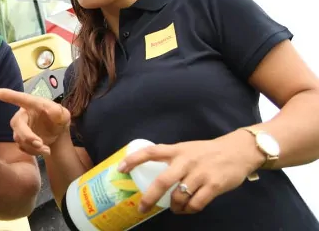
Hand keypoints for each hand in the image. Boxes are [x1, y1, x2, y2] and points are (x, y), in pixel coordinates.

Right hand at [0, 88, 70, 155]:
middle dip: (27, 135)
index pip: (21, 99)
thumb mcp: (63, 115)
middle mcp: (23, 115)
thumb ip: (59, 113)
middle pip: (17, 123)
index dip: (10, 96)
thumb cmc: (58, 119)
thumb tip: (53, 110)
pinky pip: (23, 147)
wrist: (57, 135)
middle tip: (39, 143)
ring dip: (34, 147)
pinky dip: (34, 151)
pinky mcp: (20, 140)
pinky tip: (45, 150)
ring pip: (20, 138)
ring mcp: (20, 128)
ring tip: (47, 149)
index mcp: (34, 104)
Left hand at [118, 130, 265, 214]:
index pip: (151, 152)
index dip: (134, 159)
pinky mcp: (214, 186)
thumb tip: (151, 172)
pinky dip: (188, 210)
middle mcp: (187, 161)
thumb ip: (172, 158)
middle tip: (142, 207)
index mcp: (177, 150)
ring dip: (173, 206)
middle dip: (149, 197)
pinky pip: (196, 204)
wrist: (239, 151)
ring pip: (179, 197)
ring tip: (174, 208)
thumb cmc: (208, 151)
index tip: (121, 168)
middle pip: (163, 181)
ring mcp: (200, 174)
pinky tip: (187, 209)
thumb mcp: (187, 148)